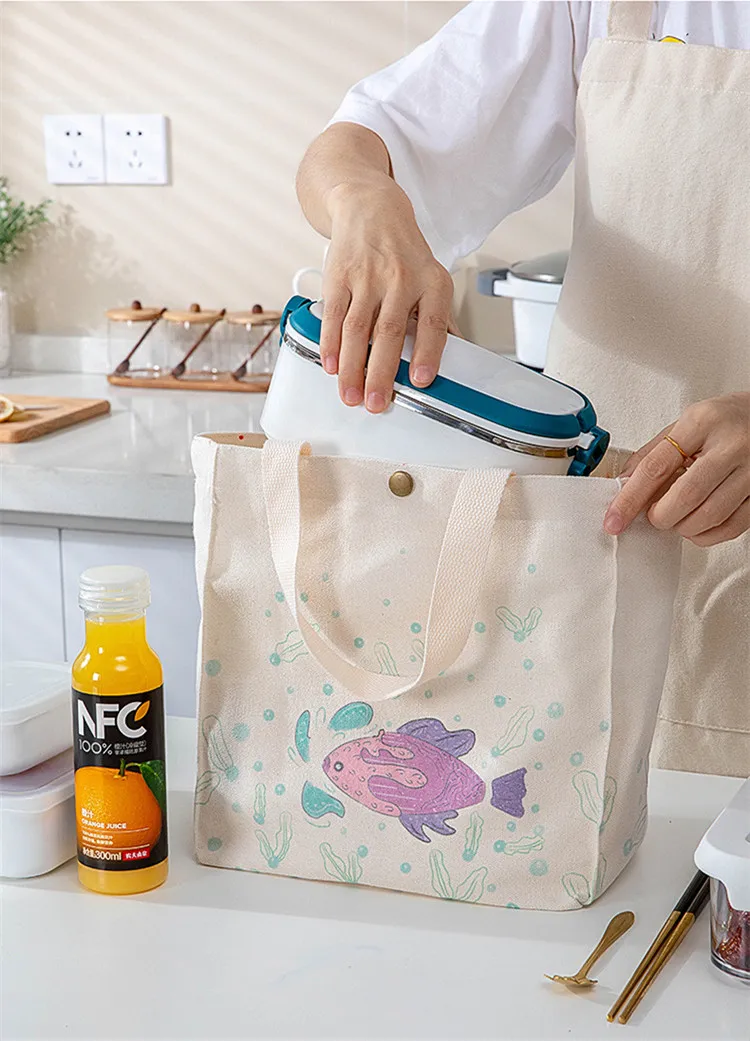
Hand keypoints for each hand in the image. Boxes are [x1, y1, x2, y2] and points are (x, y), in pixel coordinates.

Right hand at [321, 181, 453, 412]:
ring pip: (358, 329)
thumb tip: (461, 357)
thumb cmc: (403, 252)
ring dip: (352, 367)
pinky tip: (331, 366)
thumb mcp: (431, 277)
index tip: (421, 381)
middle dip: (380, 373)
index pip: (434, 322)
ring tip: (351, 395)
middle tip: (376, 403)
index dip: (428, 353)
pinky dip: (330, 344)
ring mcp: (368, 276)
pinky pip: (334, 315)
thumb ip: (439, 318)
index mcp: (432, 282)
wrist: (370, 208)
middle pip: (389, 332)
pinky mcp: (339, 275)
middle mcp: (401, 278)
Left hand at [603, 393, 749, 545]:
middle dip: (661, 516)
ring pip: (709, 516)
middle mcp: (731, 444)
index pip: (656, 467)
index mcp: (703, 422)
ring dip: (684, 527)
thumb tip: (624, 485)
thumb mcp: (687, 423)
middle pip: (685, 496)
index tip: (615, 519)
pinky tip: (699, 524)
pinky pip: (732, 527)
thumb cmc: (727, 419)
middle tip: (655, 515)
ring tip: (678, 517)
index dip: (630, 499)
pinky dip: (707, 535)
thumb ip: (654, 453)